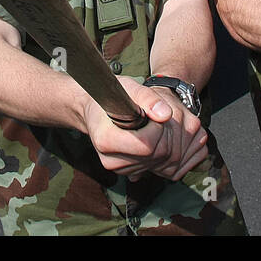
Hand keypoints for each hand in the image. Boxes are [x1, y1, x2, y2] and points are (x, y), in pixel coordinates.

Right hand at [81, 77, 205, 179]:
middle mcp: (109, 159)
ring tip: (146, 126)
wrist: (94, 109)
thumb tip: (165, 114)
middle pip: (153, 155)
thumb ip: (148, 98)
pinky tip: (145, 137)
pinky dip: (155, 152)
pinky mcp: (125, 171)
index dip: (156, 128)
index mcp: (106, 139)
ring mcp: (117, 168)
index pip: (146, 145)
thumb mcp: (129, 88)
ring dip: (159, 143)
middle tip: (151, 118)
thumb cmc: (111, 96)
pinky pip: (152, 166)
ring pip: (156, 163)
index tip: (151, 114)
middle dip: (161, 135)